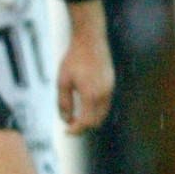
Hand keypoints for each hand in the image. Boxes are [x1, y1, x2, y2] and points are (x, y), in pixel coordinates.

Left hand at [58, 0, 113, 134]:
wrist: (90, 41)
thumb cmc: (74, 59)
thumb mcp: (63, 81)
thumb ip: (64, 102)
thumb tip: (66, 120)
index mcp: (92, 95)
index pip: (86, 122)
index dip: (76, 130)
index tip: (66, 132)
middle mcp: (105, 94)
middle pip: (96, 121)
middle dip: (83, 127)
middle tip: (69, 127)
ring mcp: (110, 89)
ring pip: (102, 114)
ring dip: (90, 119)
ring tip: (75, 118)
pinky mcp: (111, 85)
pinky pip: (105, 105)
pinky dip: (96, 111)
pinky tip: (84, 107)